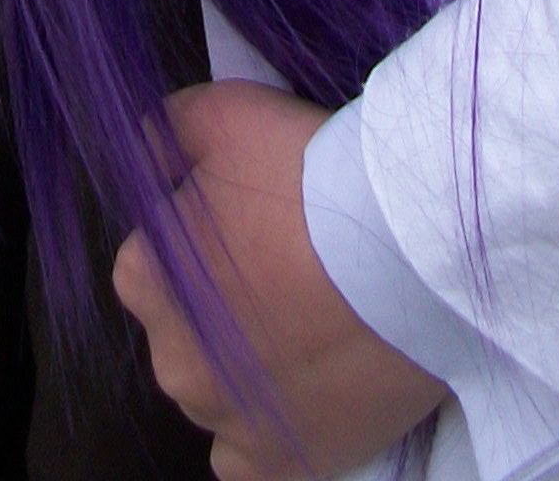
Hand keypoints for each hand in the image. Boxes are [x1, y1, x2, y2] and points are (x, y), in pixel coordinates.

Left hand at [112, 83, 447, 480]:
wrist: (410, 250)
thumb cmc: (310, 177)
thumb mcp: (222, 112)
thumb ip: (166, 134)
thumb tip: (151, 154)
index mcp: (148, 280)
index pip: (150, 260)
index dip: (199, 237)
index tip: (249, 223)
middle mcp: (174, 362)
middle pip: (186, 329)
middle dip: (222, 305)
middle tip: (288, 270)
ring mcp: (228, 422)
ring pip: (220, 393)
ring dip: (249, 367)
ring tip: (313, 326)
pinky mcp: (283, 464)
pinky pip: (254, 458)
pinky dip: (272, 430)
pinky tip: (307, 393)